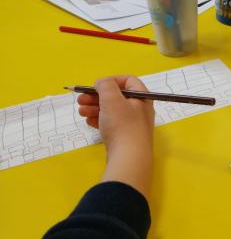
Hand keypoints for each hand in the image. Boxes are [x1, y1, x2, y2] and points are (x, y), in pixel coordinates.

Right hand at [77, 76, 154, 196]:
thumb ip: (106, 85)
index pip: (129, 81)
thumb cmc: (122, 125)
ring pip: (111, 111)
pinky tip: (88, 122)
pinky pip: (111, 124)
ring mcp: (132, 124)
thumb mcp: (112, 99)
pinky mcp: (124, 137)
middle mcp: (139, 110)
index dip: (112, 80)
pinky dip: (99, 120)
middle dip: (97, 96)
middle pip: (117, 96)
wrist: (128, 158)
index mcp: (142, 98)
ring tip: (81, 111)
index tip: (97, 86)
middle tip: (80, 99)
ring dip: (94, 108)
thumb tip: (102, 82)